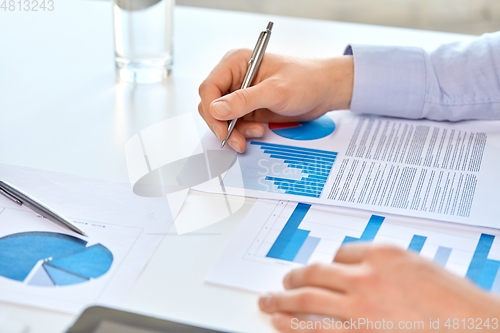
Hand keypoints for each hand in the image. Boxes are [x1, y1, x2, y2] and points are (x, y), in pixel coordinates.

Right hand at [198, 49, 352, 151]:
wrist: (324, 91)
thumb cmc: (305, 81)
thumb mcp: (275, 91)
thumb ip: (244, 100)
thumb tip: (216, 109)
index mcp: (236, 63)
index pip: (209, 88)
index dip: (211, 110)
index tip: (223, 129)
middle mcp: (234, 77)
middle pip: (211, 105)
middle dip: (222, 125)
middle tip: (237, 140)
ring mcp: (240, 94)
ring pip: (221, 118)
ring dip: (234, 131)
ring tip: (256, 133)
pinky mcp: (248, 108)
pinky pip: (234, 124)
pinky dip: (242, 132)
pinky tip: (258, 132)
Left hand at [259, 243, 499, 331]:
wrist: (480, 329)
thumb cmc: (459, 303)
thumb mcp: (421, 269)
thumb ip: (387, 267)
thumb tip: (363, 270)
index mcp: (383, 254)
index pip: (340, 252)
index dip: (329, 263)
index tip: (322, 269)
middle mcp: (366, 277)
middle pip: (316, 272)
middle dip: (295, 277)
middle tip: (284, 280)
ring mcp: (360, 308)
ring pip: (307, 299)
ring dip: (283, 300)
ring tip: (269, 301)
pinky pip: (316, 330)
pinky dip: (294, 327)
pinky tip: (281, 324)